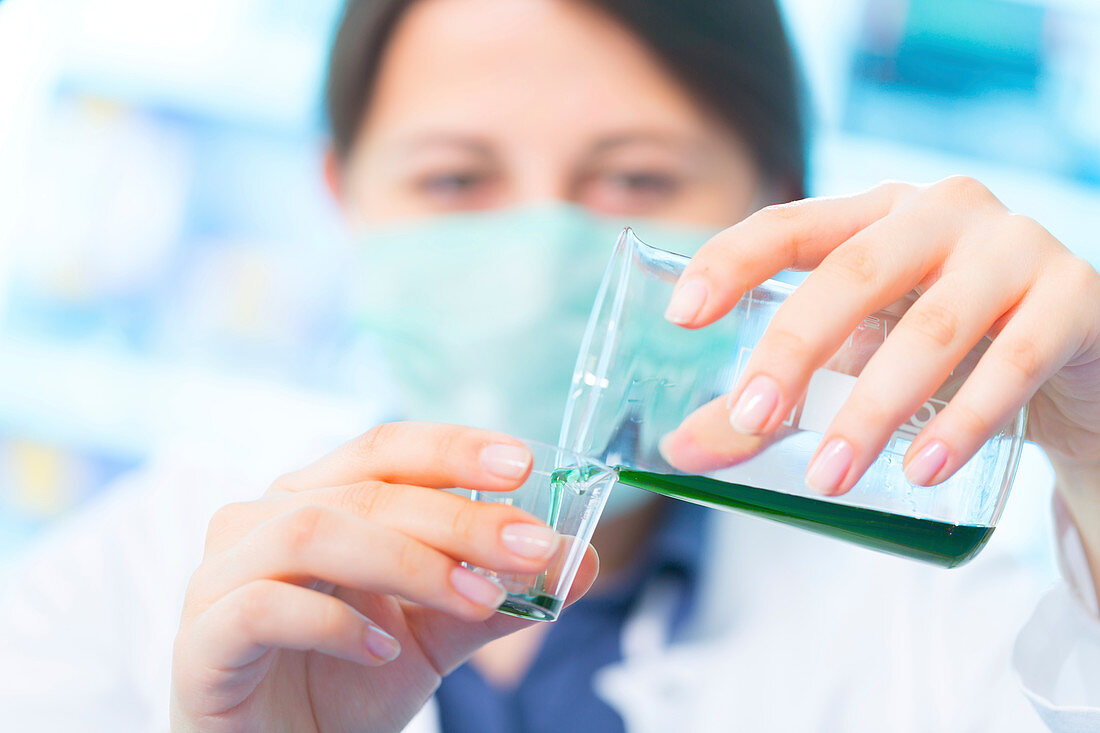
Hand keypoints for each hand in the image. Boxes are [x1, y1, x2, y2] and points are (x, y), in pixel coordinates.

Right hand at [171, 422, 597, 731]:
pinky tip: (385, 652)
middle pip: (366, 490)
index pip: (386, 448)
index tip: (524, 463)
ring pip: (313, 531)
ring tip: (478, 599)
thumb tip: (582, 562)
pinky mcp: (201, 638)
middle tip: (532, 547)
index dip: (454, 448)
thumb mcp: (437, 634)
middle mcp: (264, 519)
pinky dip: (335, 622)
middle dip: (459, 517)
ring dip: (410, 561)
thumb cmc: (349, 680)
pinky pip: (263, 606)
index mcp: (319, 498)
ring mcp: (223, 574)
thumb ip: (499, 598)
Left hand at [660, 177, 1099, 495]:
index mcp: (872, 215)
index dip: (731, 261)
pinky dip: (965, 419)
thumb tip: (680, 452)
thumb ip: (775, 404)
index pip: (789, 225)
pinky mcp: (1074, 297)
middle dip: (793, 351)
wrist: (1072, 356)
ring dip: (873, 408)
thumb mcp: (855, 361)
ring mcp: (1013, 247)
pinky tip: (920, 469)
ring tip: (829, 478)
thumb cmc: (942, 348)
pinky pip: (1018, 358)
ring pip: (932, 326)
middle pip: (852, 274)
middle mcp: (940, 213)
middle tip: (751, 422)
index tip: (682, 315)